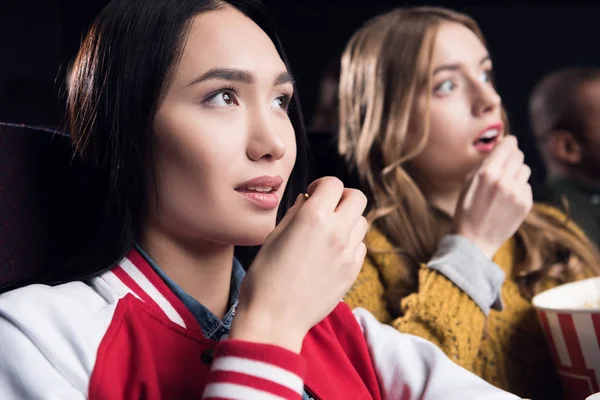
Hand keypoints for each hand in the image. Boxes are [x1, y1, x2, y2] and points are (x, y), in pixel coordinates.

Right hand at [229, 177, 367, 352]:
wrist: (273, 319)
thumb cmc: (264, 277)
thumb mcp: (274, 236)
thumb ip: (296, 213)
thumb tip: (308, 200)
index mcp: (313, 217)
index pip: (333, 184)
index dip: (321, 185)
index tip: (312, 194)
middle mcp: (336, 232)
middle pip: (357, 198)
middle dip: (342, 197)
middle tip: (326, 208)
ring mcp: (348, 254)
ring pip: (362, 222)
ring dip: (347, 220)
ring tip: (328, 232)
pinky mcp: (352, 272)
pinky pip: (360, 246)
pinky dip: (350, 243)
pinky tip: (331, 252)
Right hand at [453, 136, 532, 258]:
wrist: (473, 240)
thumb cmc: (466, 209)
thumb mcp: (468, 182)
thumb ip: (484, 164)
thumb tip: (501, 148)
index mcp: (486, 172)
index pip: (508, 145)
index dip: (509, 143)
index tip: (508, 145)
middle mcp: (503, 180)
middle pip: (518, 155)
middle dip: (511, 159)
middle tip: (504, 168)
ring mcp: (517, 192)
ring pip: (525, 170)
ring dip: (516, 174)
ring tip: (504, 186)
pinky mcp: (526, 204)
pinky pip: (527, 187)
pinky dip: (519, 190)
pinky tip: (507, 201)